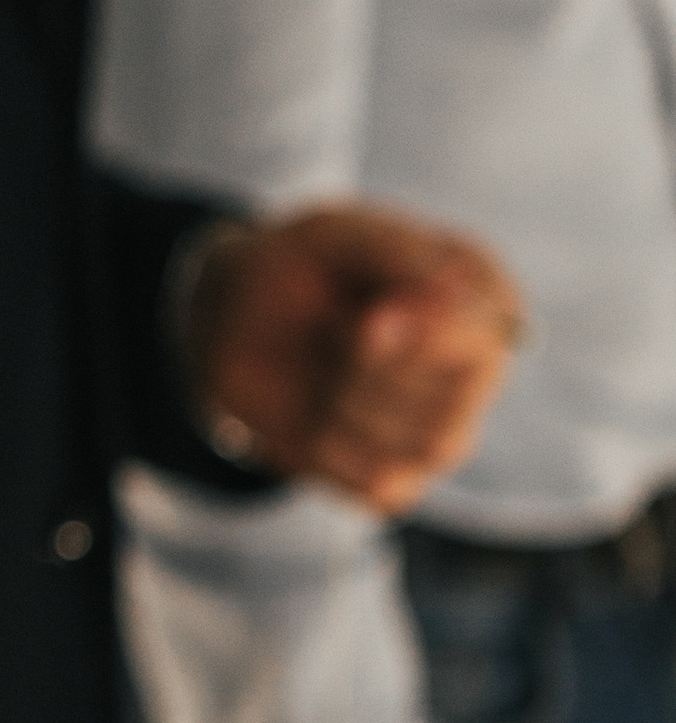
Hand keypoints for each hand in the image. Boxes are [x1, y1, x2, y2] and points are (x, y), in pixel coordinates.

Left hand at [191, 205, 522, 512]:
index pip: (488, 332)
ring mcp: (443, 428)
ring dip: (352, 407)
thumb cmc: (297, 267)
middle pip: (460, 396)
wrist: (234, 323)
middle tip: (336, 330)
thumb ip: (395, 251)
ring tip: (322, 368)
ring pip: (428, 446)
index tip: (369, 317)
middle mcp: (475, 366)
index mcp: (479, 295)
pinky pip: (382, 488)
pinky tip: (310, 417)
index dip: (432, 333)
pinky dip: (332, 455)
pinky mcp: (397, 478)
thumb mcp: (335, 235)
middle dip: (377, 367)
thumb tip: (449, 290)